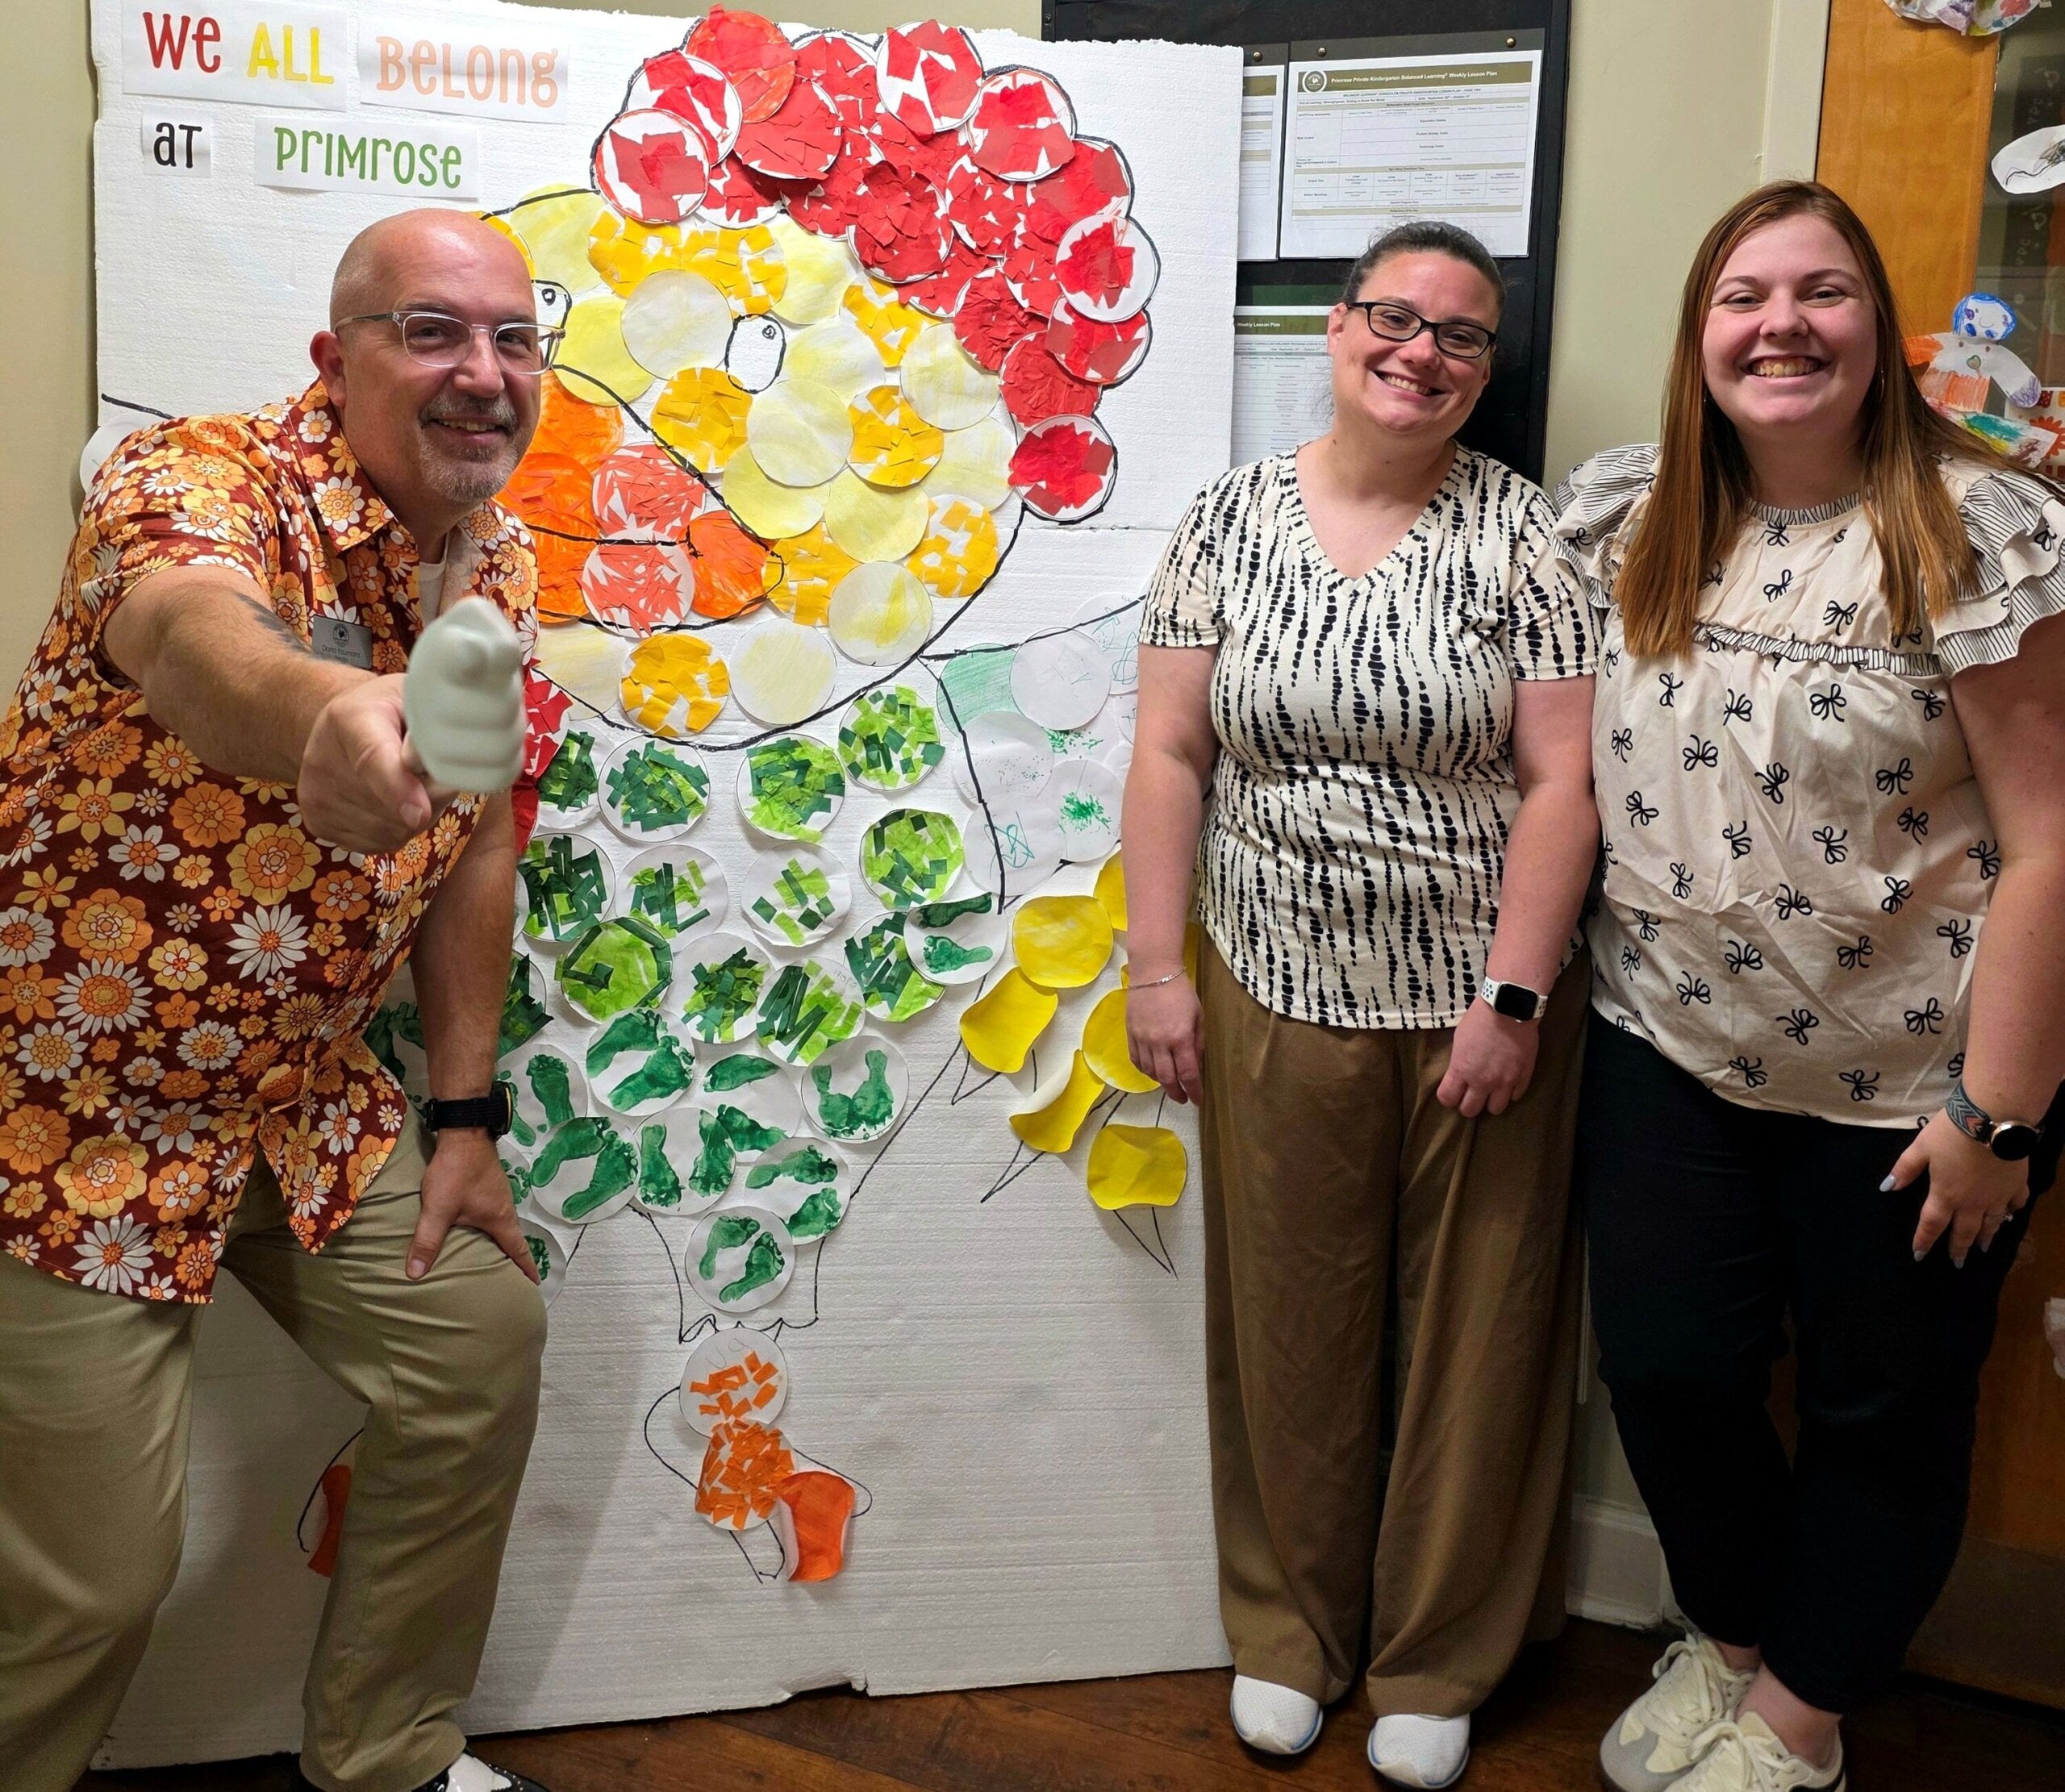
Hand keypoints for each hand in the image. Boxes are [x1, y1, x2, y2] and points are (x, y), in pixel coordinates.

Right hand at [299, 674, 445, 853]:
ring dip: (418, 816)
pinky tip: (392, 802)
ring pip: (392, 831)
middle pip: (392, 806)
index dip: (398, 788)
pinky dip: (398, 829)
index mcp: (350, 718)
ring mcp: (315, 796)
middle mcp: (322, 760)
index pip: (372, 760)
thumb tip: (439, 767)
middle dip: (430, 797)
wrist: (342, 727)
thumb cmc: (392, 710)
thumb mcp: (415, 699)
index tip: (420, 812)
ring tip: (410, 783)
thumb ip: (430, 729)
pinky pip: (380, 844)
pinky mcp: (316, 824)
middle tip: (431, 772)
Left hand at [407, 1128, 537, 1282]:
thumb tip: (415, 1274)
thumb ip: (426, 1241)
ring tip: (493, 1256)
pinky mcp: (490, 1184)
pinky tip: (477, 1227)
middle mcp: (505, 1208)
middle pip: (512, 1238)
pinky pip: (494, 1212)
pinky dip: (491, 1226)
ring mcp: (499, 1194)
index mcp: (500, 1219)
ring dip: (501, 1241)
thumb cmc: (455, 1174)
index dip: (526, 1269)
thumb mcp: (438, 1209)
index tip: (535, 1284)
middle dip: (513, 1258)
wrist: (464, 1133)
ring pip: (502, 1224)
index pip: (518, 1250)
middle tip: (510, 1276)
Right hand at [1127, 976, 1204, 1104]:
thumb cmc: (1181, 992)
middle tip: (1183, 1099)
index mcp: (1181, 1038)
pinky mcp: (1131, 1034)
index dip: (1194, 1091)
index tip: (1197, 1100)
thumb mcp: (1198, 1016)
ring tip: (1169, 1084)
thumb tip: (1196, 1063)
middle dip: (1177, 1093)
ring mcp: (1143, 1040)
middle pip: (1167, 1079)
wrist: (1153, 972)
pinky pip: (1136, 1060)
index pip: (1188, 1074)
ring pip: (1150, 1072)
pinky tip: (1152, 1071)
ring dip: (1161, 1082)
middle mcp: (1160, 1043)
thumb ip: (1197, 1042)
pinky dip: (1145, 1070)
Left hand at [1436, 998, 1538, 1116]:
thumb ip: (1460, 1063)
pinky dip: (1510, 1092)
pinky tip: (1507, 1082)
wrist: (1509, 1008)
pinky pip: (1515, 1096)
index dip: (1448, 1097)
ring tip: (1491, 1091)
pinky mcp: (1523, 1076)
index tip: (1452, 1092)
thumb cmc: (1480, 1019)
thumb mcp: (1460, 1040)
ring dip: (1491, 1101)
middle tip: (1471, 1095)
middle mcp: (1482, 1081)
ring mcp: (1505, 1081)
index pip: (1447, 1099)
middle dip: (1468, 1104)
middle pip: (1470, 1110)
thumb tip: (1460, 1075)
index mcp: (1462, 1070)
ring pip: (1495, 1109)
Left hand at [1887, 1110, 2031, 1266]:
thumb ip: (1905, 1169)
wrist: (1994, 1119)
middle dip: (1958, 1248)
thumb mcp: (1921, 1147)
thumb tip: (1887, 1188)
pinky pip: (2016, 1204)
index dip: (1924, 1241)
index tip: (1919, 1256)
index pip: (1932, 1225)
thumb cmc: (1952, 1132)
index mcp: (1946, 1195)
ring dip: (1986, 1237)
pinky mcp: (2017, 1184)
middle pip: (1965, 1231)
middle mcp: (1973, 1202)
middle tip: (1957, 1263)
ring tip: (1983, 1248)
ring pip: (1992, 1223)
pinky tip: (2012, 1215)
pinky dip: (2013, 1212)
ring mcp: (1998, 1196)